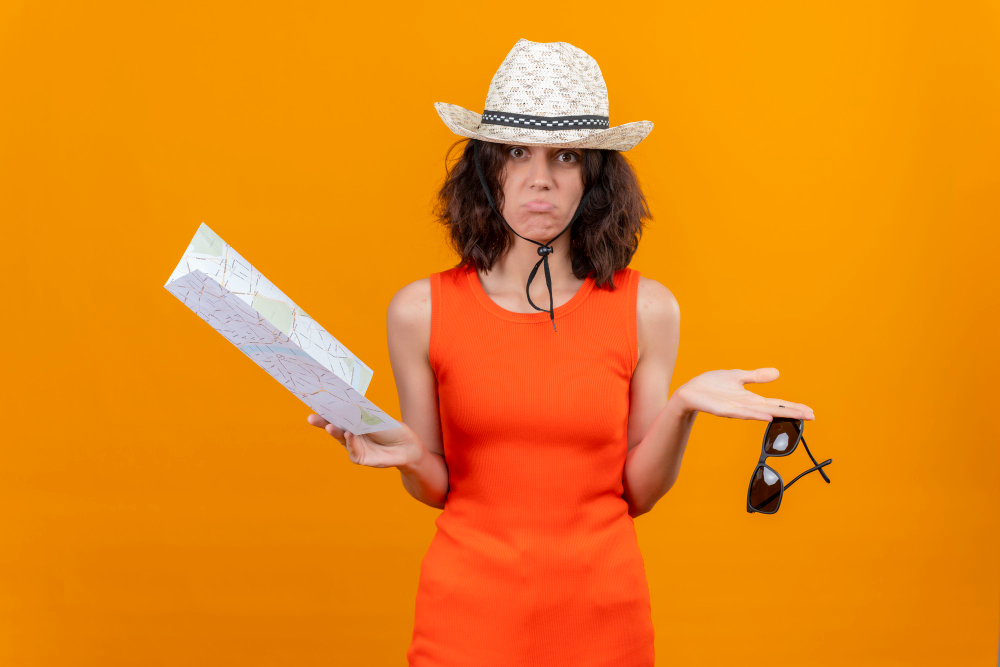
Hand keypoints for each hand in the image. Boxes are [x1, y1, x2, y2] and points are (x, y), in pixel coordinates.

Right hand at [306, 414, 418, 468]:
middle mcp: (350, 435)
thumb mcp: (375, 418)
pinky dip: (351, 443)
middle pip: (333, 428)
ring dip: (335, 432)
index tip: (314, 403)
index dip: (324, 411)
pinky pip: (353, 452)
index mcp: (352, 422)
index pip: (335, 416)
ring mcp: (354, 447)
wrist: (406, 445)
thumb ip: (360, 414)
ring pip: (341, 440)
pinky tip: (349, 436)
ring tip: (330, 426)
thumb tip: (345, 405)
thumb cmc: (390, 428)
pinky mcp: (361, 458)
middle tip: (311, 418)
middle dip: (322, 422)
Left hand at [673, 367, 814, 421]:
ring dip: (777, 414)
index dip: (793, 407)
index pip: (776, 404)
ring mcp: (735, 409)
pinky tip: (766, 416)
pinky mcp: (723, 409)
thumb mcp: (737, 377)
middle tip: (811, 417)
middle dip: (792, 413)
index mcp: (751, 399)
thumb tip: (777, 373)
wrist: (690, 391)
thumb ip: (756, 377)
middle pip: (773, 410)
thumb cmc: (711, 386)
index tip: (810, 412)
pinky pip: (740, 413)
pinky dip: (754, 414)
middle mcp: (746, 406)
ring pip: (761, 413)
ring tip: (795, 416)